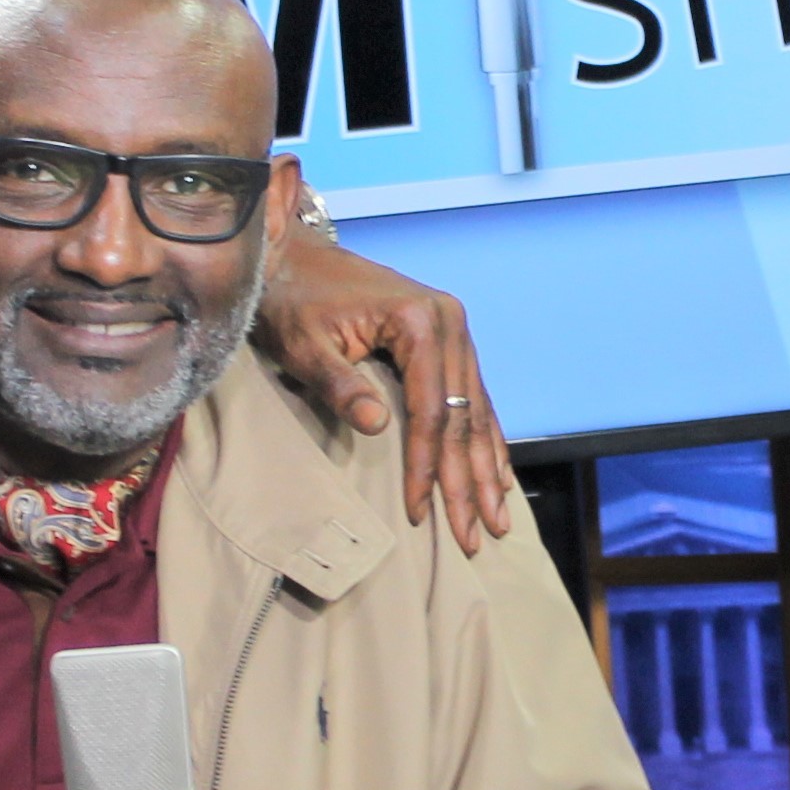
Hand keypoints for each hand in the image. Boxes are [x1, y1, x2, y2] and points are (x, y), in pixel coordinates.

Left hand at [251, 217, 516, 551]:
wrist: (292, 254)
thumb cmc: (293, 300)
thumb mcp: (305, 345)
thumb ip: (341, 385)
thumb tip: (378, 426)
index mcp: (419, 321)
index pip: (430, 412)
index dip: (425, 467)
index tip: (418, 512)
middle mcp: (449, 322)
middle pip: (462, 417)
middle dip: (468, 482)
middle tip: (475, 536)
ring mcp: (454, 328)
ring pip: (476, 411)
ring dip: (486, 467)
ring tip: (497, 517)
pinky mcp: (448, 336)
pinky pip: (473, 396)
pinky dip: (484, 437)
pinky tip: (496, 471)